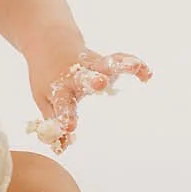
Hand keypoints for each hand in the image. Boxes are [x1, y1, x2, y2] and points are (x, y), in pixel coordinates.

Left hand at [28, 49, 150, 153]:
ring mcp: (89, 66)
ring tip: (135, 67)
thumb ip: (54, 122)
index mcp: (59, 89)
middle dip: (93, 81)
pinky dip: (132, 64)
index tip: (69, 127)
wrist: (48, 44)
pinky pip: (119, 60)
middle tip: (100, 83)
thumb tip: (61, 148)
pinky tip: (147, 74)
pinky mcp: (101, 59)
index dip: (65, 116)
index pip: (63, 105)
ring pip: (106, 64)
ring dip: (119, 65)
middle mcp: (75, 76)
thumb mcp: (43, 99)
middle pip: (85, 78)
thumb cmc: (47, 78)